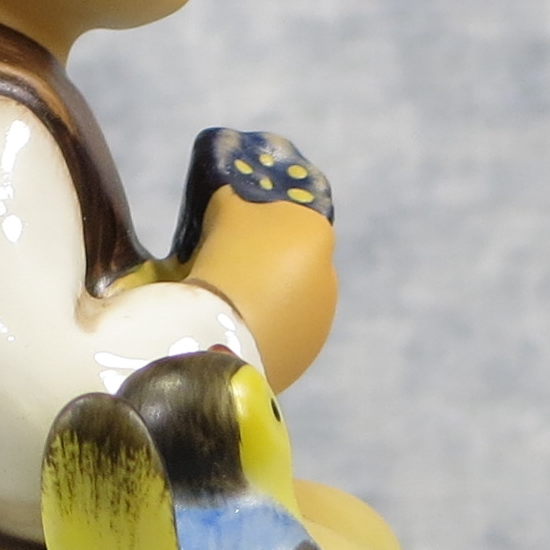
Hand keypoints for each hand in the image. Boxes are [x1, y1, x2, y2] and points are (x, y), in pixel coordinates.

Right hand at [186, 184, 336, 388]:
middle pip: (294, 263)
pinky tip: (233, 330)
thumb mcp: (225, 208)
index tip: (235, 232)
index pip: (291, 218)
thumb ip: (235, 198)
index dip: (262, 224)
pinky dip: (263, 330)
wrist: (221, 333)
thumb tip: (232, 196)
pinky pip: (281, 333)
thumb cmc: (225, 258)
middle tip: (226, 269)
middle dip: (267, 265)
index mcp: (317, 232)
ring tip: (225, 305)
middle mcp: (328, 274)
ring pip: (290, 302)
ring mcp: (319, 318)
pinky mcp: (304, 353)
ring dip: (267, 300)